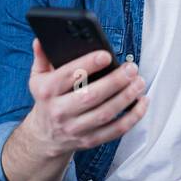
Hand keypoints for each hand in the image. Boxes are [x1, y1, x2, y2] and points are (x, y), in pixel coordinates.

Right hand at [24, 38, 148, 153]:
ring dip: (126, 97)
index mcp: (47, 91)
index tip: (106, 55)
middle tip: (131, 68)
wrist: (44, 137)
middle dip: (115, 81)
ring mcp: (75, 128)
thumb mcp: (38, 78)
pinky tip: (142, 102)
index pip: (68, 75)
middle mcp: (60, 111)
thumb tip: (40, 40)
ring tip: (139, 82)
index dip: (88, 64)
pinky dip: (133, 117)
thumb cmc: (47, 101)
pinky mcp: (90, 140)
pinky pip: (115, 130)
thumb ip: (42, 58)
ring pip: (105, 113)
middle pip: (91, 96)